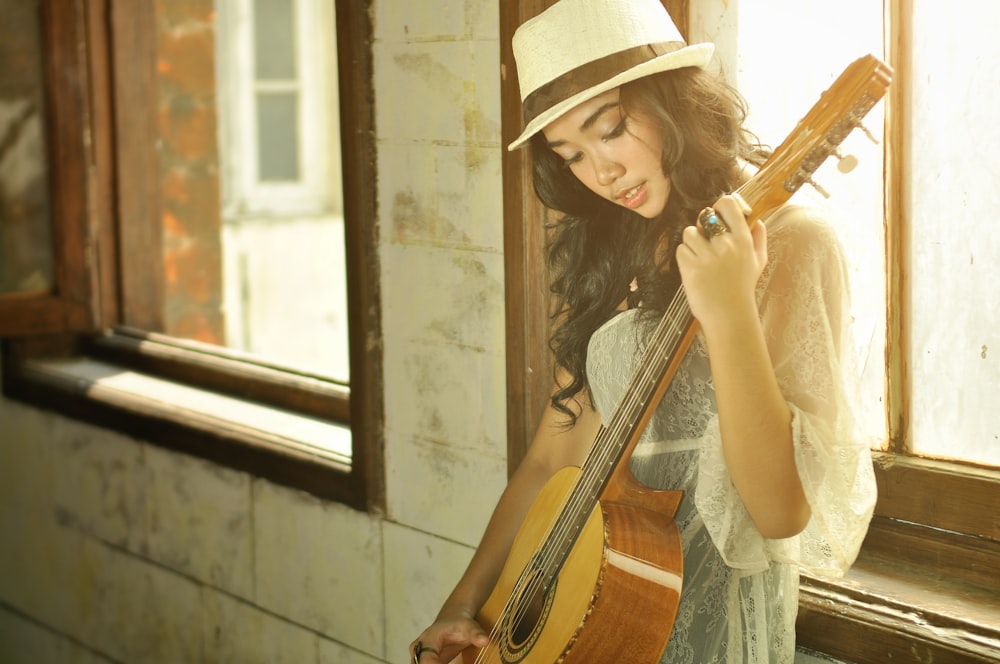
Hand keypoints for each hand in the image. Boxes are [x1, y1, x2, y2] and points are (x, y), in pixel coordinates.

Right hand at [410, 605, 489, 662]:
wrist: (452, 619)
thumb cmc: (460, 623)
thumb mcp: (469, 626)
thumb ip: (476, 634)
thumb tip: (485, 641)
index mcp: (428, 638)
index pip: (426, 660)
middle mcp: (418, 648)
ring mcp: (418, 656)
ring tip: (451, 663)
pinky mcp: (424, 662)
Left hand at [674, 194, 767, 333]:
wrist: (729, 315)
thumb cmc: (742, 288)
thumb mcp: (758, 261)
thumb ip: (758, 238)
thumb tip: (756, 220)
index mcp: (743, 239)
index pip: (727, 204)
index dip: (718, 207)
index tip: (718, 217)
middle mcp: (726, 244)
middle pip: (704, 216)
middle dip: (703, 228)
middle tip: (707, 243)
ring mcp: (708, 256)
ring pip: (689, 233)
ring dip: (692, 244)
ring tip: (701, 259)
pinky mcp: (691, 268)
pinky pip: (681, 250)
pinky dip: (684, 258)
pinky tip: (694, 270)